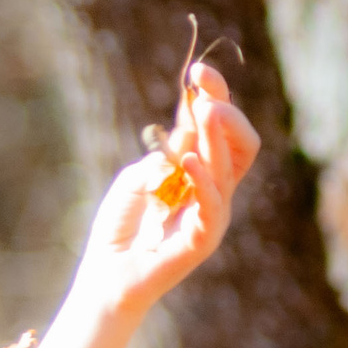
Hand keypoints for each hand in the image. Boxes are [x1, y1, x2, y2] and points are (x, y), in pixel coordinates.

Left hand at [70, 64, 261, 320]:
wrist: (107, 276)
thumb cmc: (119, 229)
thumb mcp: (133, 180)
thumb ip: (156, 159)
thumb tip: (178, 143)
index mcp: (199, 169)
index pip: (218, 127)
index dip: (213, 95)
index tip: (198, 70)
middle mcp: (213, 188)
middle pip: (240, 141)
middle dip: (225, 110)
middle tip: (204, 93)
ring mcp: (213, 213)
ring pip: (231, 166)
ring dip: (218, 135)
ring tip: (204, 110)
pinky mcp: (203, 238)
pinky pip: (213, 205)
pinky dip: (203, 180)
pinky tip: (188, 160)